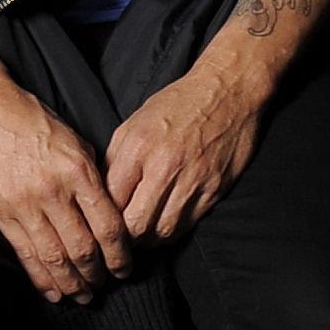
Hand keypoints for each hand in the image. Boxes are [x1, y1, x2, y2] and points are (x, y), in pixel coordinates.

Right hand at [0, 77, 132, 306]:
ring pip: (54, 258)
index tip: (125, 267)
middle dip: (98, 274)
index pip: (108, 226)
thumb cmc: (28, 117)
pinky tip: (53, 292)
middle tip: (105, 284)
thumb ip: (90, 175)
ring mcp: (23, 203)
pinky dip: (41, 278)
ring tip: (83, 295)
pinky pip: (25, 253)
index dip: (120, 255)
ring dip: (72, 283)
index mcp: (77, 170)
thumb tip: (105, 209)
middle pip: (83, 248)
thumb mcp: (72, 139)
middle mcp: (52, 190)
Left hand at [104, 55, 270, 245]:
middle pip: (136, 224)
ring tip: (142, 232)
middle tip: (121, 234)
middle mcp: (165, 167)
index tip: (102, 219)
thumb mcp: (134, 122)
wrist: (227, 91)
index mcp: (138, 146)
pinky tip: (164, 223)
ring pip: (163, 232)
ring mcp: (192, 181)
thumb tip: (102, 190)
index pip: (112, 198)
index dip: (104, 215)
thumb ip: (116, 157)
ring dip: (149, 238)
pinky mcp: (214, 191)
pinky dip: (173, 231)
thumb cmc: (177, 104)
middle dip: (125, 235)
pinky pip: (188, 225)